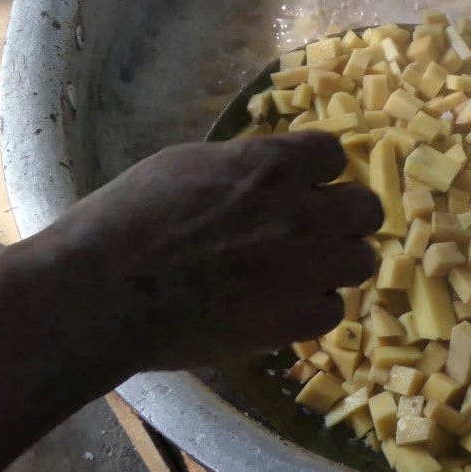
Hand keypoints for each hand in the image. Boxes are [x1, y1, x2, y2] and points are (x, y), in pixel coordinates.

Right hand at [26, 131, 382, 370]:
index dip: (319, 172)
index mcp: (272, 164)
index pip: (333, 153)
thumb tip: (267, 174)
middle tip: (314, 232)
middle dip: (344, 218)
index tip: (305, 185)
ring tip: (300, 274)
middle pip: (367, 209)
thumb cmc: (128, 219)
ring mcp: (306, 267)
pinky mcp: (297, 318)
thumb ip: (244, 168)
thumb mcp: (188, 165)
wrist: (103, 292)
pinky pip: (334, 309)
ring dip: (336, 265)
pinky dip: (312, 309)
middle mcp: (302, 211)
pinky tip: (280, 308)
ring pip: (361, 261)